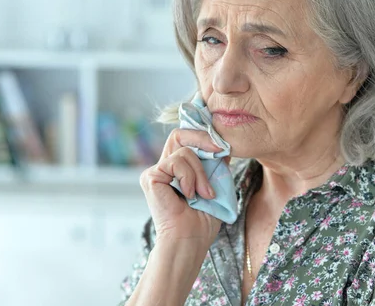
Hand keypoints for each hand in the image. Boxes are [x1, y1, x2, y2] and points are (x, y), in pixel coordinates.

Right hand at [139, 128, 228, 247]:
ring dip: (201, 172)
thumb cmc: (203, 220)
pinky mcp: (151, 177)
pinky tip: (189, 195)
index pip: (186, 139)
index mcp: (178, 169)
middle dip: (203, 139)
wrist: (190, 240)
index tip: (223, 146)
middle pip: (179, 134)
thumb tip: (223, 145)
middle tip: (219, 151)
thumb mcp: (216, 185)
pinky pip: (175, 162)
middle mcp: (164, 167)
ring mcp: (156, 172)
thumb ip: (216, 165)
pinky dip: (189, 177)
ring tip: (204, 194)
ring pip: (184, 151)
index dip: (203, 136)